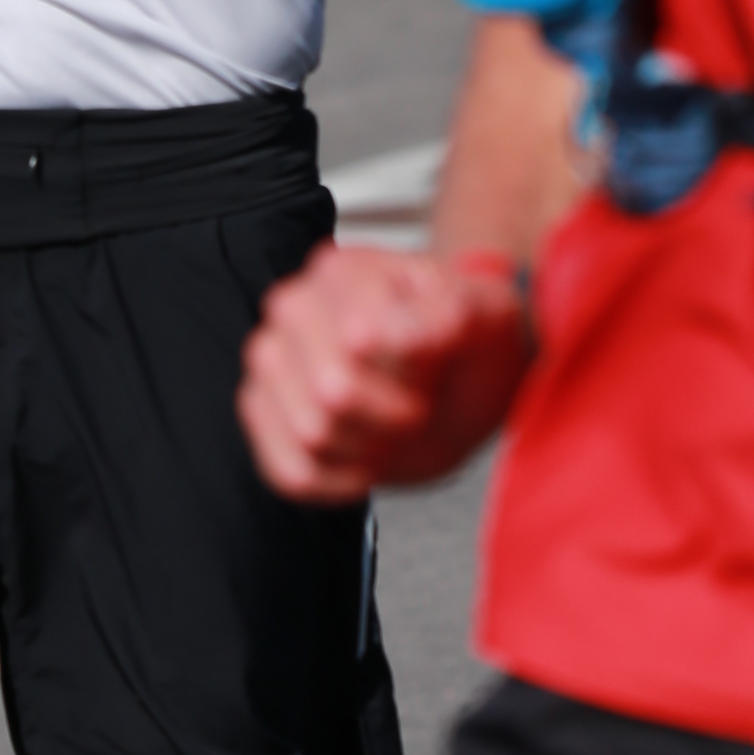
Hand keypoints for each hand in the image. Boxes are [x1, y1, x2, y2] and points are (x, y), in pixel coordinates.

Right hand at [239, 240, 534, 503]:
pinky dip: (338, 481)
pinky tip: (365, 461)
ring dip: (369, 446)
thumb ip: (447, 314)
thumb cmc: (468, 341)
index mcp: (342, 272)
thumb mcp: (487, 317)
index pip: (359, 343)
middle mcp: (292, 309)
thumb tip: (389, 335)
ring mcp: (271, 362)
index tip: (435, 369)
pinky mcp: (266, 415)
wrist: (457, 380)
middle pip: (332, 393)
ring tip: (390, 426)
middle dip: (390, 414)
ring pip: (310, 435)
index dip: (409, 374)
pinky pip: (289, 473)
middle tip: (416, 404)